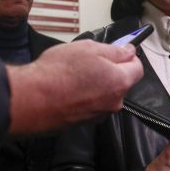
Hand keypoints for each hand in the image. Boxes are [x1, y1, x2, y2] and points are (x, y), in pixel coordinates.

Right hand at [8, 40, 143, 134]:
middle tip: (89, 59)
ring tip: (74, 74)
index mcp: (120, 82)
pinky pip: (91, 104)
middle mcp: (114, 102)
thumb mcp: (89, 48)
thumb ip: (115, 51)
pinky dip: (84, 95)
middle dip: (111, 70)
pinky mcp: (84, 122)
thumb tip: (128, 51)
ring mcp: (99, 114)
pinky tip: (68, 87)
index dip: (129, 56)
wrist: (32, 101)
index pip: (137, 68)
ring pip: (105, 94)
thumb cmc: (58, 72)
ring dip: (96, 83)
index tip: (118, 50)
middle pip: (121, 82)